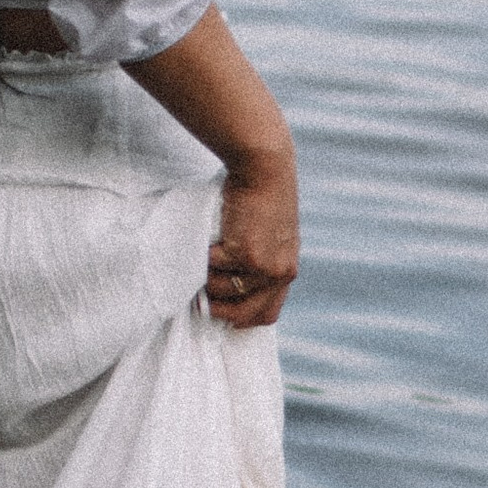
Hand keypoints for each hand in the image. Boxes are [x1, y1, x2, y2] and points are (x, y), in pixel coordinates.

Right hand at [204, 155, 297, 329]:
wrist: (265, 168)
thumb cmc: (262, 196)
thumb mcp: (270, 236)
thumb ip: (260, 261)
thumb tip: (230, 287)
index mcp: (287, 270)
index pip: (268, 313)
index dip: (242, 318)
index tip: (221, 311)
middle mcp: (280, 274)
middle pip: (244, 313)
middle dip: (218, 310)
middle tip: (200, 300)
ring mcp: (263, 266)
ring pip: (222, 289)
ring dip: (208, 275)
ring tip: (208, 251)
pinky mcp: (244, 253)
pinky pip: (212, 266)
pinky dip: (205, 253)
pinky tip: (212, 233)